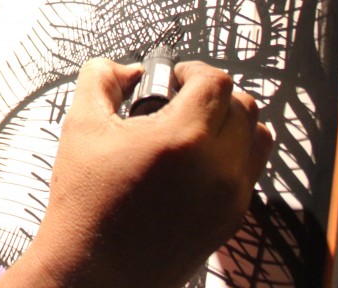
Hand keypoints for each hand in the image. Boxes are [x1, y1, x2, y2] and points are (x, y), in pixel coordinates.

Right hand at [1, 58, 272, 287]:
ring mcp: (230, 196)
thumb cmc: (88, 205)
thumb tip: (126, 70)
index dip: (192, 69)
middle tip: (179, 99)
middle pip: (242, 104)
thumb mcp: (80, 127)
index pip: (216, 80)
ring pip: (258, 137)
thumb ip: (100, 80)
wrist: (97, 269)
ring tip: (195, 128)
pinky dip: (233, 154)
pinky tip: (196, 161)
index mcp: (182, 139)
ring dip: (231, 122)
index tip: (173, 76)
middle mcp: (217, 167)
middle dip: (211, 93)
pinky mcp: (232, 218)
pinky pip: (251, 170)